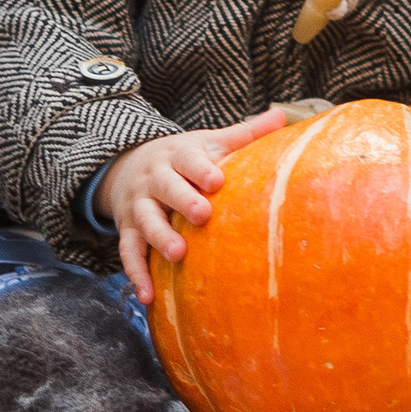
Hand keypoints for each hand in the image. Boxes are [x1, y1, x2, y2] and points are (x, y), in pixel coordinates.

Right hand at [96, 108, 286, 301]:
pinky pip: (129, 252)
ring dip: (159, 237)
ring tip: (177, 254)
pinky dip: (136, 274)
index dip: (201, 169)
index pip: (188, 160)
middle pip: (165, 188)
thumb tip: (282, 115)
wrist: (128, 166)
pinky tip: (147, 295)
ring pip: (145, 222)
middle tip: (202, 215)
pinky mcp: (128, 231)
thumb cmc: (183, 159)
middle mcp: (154, 180)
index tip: (217, 180)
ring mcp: (138, 207)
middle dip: (182, 200)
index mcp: (177, 156)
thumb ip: (244, 134)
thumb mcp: (208, 143)